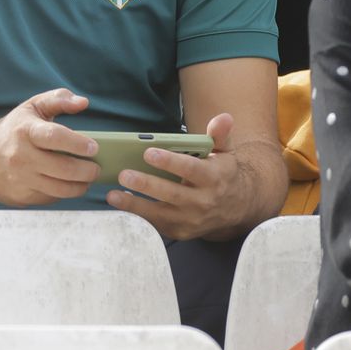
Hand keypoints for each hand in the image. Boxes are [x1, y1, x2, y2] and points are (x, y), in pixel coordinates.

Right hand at [0, 89, 98, 206]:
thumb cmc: (13, 130)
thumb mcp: (31, 107)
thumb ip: (58, 99)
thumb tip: (83, 102)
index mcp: (25, 131)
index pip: (55, 137)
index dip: (78, 143)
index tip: (94, 147)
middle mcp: (21, 156)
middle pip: (63, 168)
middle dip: (88, 170)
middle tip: (96, 167)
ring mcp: (20, 179)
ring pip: (61, 189)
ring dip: (81, 185)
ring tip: (87, 178)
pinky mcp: (21, 196)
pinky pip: (51, 197)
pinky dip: (63, 192)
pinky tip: (67, 183)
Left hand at [104, 114, 255, 240]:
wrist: (237, 207)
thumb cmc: (221, 173)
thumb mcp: (224, 152)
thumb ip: (219, 134)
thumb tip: (223, 117)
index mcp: (213, 178)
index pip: (191, 169)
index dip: (170, 161)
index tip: (148, 152)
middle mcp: (204, 201)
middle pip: (173, 194)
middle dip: (148, 185)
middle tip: (124, 174)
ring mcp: (192, 220)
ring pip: (162, 214)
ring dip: (136, 205)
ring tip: (113, 195)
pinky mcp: (181, 232)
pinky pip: (157, 226)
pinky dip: (138, 217)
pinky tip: (121, 206)